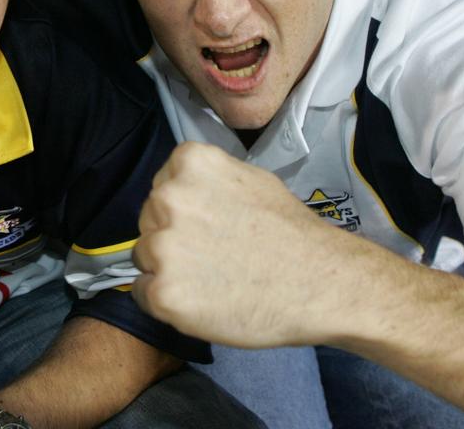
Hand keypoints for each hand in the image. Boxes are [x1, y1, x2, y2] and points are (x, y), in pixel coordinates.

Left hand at [132, 143, 359, 348]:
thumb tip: (182, 191)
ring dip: (167, 269)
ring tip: (210, 279)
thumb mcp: (249, 178)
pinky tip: (199, 300)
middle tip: (213, 255)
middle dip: (173, 236)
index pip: (162, 186)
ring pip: (144, 256)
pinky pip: (143, 292)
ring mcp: (162, 246)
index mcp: (189, 163)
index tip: (209, 226)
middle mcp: (167, 198)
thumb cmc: (290, 231)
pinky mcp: (163, 292)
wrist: (319, 283)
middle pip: (149, 220)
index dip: (184, 211)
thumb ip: (206, 180)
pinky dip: (165, 300)